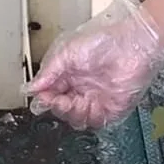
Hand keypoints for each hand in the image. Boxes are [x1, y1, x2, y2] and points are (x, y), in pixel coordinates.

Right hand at [27, 0, 163, 130]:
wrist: (131, 44)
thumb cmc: (104, 41)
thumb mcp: (67, 52)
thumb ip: (49, 72)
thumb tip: (32, 87)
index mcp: (69, 75)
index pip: (51, 94)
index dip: (45, 99)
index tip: (42, 97)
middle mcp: (82, 88)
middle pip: (62, 110)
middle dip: (57, 107)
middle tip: (58, 100)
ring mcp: (97, 99)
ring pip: (77, 119)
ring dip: (72, 113)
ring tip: (75, 101)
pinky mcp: (112, 107)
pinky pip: (96, 121)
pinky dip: (89, 116)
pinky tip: (89, 104)